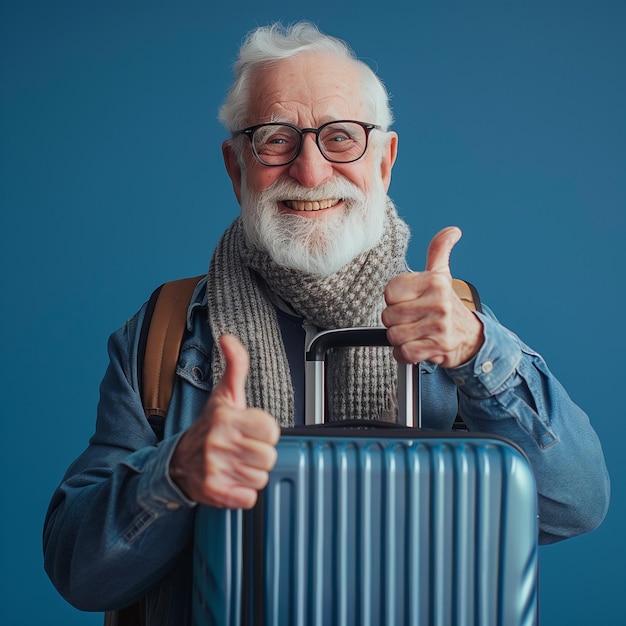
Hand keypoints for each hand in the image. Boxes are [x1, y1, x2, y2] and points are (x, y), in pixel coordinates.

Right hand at [169, 334, 280, 508]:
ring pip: (261, 477)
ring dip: (251, 473)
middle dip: (259, 454)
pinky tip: (231, 479)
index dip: (264, 432)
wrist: (178, 462)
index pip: (271, 430)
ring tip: (236, 463)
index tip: (251, 430)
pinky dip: (243, 493)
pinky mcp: (214, 492)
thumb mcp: (225, 394)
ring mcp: (215, 468)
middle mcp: (219, 442)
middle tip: (243, 449)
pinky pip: (249, 497)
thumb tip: (228, 337)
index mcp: (226, 417)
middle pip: (269, 456)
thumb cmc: (209, 427)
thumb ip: (235, 365)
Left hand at [382, 226, 483, 367]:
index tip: (406, 301)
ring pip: (394, 335)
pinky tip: (416, 346)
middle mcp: (438, 302)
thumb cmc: (448, 306)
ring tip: (413, 332)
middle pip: (388, 315)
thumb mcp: (442, 275)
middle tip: (410, 320)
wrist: (472, 337)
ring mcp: (439, 326)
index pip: (390, 291)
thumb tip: (451, 231)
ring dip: (399, 338)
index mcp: (434, 282)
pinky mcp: (437, 347)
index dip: (393, 299)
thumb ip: (439, 250)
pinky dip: (405, 353)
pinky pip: (404, 353)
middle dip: (394, 321)